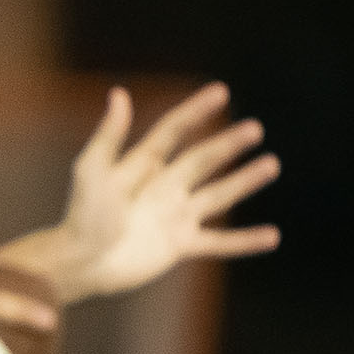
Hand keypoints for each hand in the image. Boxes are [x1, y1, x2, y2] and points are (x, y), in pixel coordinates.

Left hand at [55, 84, 280, 301]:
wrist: (81, 262)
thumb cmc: (80, 215)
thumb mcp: (91, 170)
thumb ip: (109, 135)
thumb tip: (119, 93)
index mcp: (142, 166)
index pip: (174, 131)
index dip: (196, 111)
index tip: (220, 91)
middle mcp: (163, 187)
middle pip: (203, 160)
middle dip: (229, 145)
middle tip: (256, 128)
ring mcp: (174, 216)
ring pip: (219, 195)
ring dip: (245, 181)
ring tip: (272, 164)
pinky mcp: (180, 245)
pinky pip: (220, 242)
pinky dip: (246, 241)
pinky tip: (273, 236)